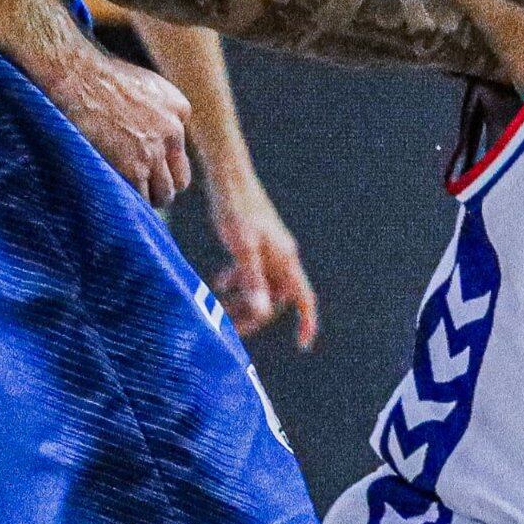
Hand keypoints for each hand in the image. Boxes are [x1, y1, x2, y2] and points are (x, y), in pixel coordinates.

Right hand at [34, 43, 189, 203]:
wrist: (75, 77)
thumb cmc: (94, 77)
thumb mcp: (140, 84)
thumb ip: (154, 110)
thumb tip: (145, 133)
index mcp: (179, 109)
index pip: (180, 151)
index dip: (162, 163)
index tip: (146, 166)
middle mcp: (173, 131)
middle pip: (179, 179)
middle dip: (161, 186)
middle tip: (139, 190)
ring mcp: (154, 152)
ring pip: (164, 194)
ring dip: (147, 198)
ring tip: (125, 198)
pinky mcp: (133, 169)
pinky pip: (140, 199)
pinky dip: (130, 203)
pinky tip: (115, 199)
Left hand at [209, 173, 319, 348]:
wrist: (229, 178)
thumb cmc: (235, 210)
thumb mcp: (241, 248)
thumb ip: (252, 280)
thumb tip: (261, 312)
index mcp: (285, 259)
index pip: (304, 298)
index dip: (306, 322)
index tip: (302, 345)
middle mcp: (283, 257)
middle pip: (276, 298)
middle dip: (254, 315)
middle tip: (227, 327)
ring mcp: (270, 249)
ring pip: (262, 285)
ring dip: (243, 300)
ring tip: (217, 306)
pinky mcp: (257, 242)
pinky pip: (253, 271)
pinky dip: (239, 282)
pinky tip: (218, 283)